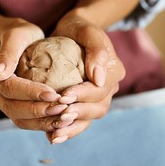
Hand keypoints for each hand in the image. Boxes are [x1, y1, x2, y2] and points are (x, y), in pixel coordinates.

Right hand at [0, 18, 67, 132]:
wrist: (19, 40)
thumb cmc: (19, 33)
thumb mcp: (16, 34)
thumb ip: (7, 53)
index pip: (8, 88)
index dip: (31, 93)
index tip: (54, 94)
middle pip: (12, 107)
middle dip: (38, 111)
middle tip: (63, 109)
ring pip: (18, 119)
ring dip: (41, 121)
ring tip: (64, 118)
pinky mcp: (11, 107)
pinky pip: (25, 121)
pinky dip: (42, 124)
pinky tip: (60, 122)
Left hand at [47, 10, 125, 143]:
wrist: (71, 32)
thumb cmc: (78, 28)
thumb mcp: (87, 30)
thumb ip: (96, 49)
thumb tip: (98, 78)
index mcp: (113, 71)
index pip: (100, 89)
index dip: (83, 95)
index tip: (63, 96)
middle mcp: (108, 87)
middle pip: (97, 108)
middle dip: (78, 114)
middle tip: (58, 117)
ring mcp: (97, 98)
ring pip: (89, 118)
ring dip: (72, 127)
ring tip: (54, 134)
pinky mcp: (84, 103)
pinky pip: (79, 121)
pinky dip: (67, 130)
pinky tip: (51, 137)